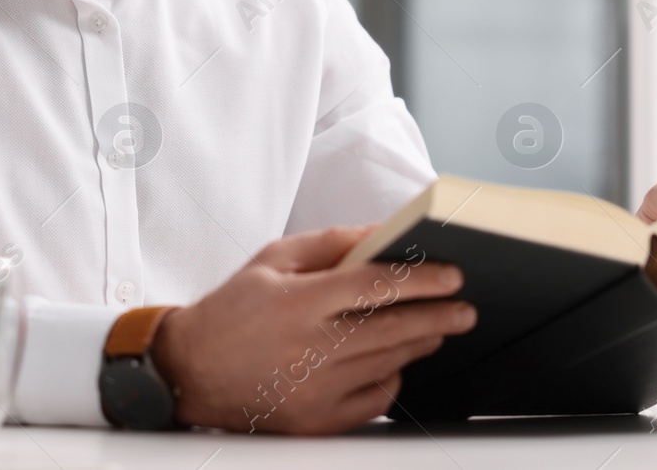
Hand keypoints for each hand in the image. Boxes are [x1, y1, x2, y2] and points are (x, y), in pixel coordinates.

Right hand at [149, 224, 475, 433]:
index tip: (452, 276)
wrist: (191, 372)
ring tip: (437, 327)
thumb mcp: (273, 259)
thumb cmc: (234, 309)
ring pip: (388, 363)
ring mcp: (314, 390)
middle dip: (437, 316)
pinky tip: (395, 361)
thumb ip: (331, 243)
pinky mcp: (316, 421)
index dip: (420, 279)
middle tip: (465, 308)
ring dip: (420, 343)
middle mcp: (308, 348)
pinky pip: (375, 399)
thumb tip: (383, 233)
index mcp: (296, 302)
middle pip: (392, 329)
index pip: (374, 285)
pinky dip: (392, 378)